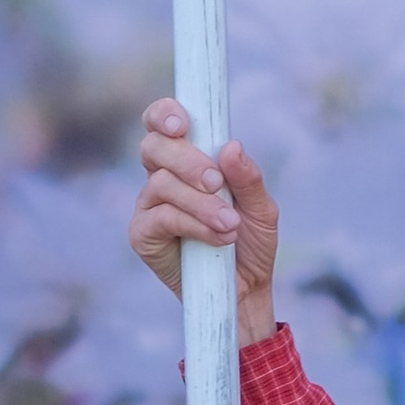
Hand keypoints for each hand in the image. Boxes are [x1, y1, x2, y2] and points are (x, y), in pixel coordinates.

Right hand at [131, 99, 278, 343]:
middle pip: (154, 147)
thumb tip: (230, 146)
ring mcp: (149, 206)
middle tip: (217, 182)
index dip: (164, 114)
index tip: (182, 122)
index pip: (163, 124)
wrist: (247, 290)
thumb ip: (248, 178)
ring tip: (231, 225)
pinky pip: (160, 218)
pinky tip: (217, 237)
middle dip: (187, 160)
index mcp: (187, 161)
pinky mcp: (143, 236)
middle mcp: (162, 178)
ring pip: (162, 184)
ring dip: (202, 203)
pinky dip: (193, 224)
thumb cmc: (251, 244)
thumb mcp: (262, 209)